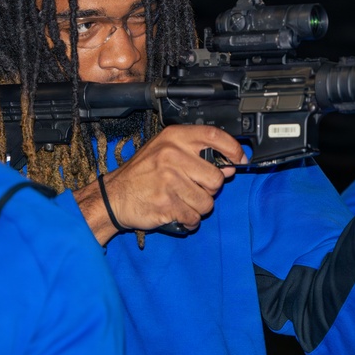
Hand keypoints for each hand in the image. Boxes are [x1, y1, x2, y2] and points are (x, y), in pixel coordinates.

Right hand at [100, 125, 245, 234]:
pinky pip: (194, 217)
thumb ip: (198, 156)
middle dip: (209, 189)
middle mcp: (172, 155)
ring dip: (198, 206)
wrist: (114, 196)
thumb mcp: (166, 152)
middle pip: (216, 178)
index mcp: (174, 138)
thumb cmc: (142, 173)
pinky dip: (189, 220)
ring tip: (181, 200)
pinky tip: (176, 211)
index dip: (233, 148)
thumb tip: (230, 167)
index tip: (240, 159)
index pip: (214, 135)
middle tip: (192, 188)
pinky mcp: (167, 204)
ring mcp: (169, 180)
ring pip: (207, 202)